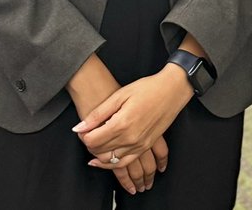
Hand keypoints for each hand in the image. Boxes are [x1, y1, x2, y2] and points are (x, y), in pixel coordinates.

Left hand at [65, 55, 158, 195]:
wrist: (172, 89)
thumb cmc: (148, 88)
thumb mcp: (120, 95)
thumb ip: (98, 114)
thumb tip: (78, 128)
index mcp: (122, 124)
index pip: (92, 141)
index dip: (83, 136)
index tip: (83, 129)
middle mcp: (130, 138)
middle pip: (99, 152)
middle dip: (90, 145)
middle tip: (88, 134)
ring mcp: (139, 145)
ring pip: (110, 161)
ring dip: (99, 155)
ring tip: (95, 145)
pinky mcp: (145, 146)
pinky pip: (125, 163)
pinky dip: (112, 164)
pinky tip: (105, 160)